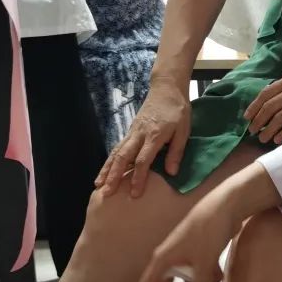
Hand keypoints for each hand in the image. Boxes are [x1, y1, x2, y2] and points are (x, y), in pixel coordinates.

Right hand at [94, 76, 191, 197]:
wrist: (166, 88)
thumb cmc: (178, 110)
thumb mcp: (184, 130)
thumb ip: (176, 151)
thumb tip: (171, 173)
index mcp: (154, 136)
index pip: (143, 160)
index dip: (138, 178)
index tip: (134, 193)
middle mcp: (139, 135)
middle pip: (123, 157)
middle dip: (113, 176)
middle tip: (106, 193)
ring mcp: (132, 132)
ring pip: (116, 152)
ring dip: (106, 169)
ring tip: (98, 185)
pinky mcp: (130, 130)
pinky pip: (117, 147)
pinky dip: (110, 160)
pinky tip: (104, 170)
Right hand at [137, 189, 240, 281]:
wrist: (225, 206)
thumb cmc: (208, 234)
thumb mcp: (204, 267)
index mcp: (161, 261)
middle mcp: (167, 259)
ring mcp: (181, 254)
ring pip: (181, 281)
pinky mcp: (195, 251)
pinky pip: (195, 271)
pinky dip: (205, 276)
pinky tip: (219, 274)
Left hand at [245, 61, 281, 144]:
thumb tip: (274, 96)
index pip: (266, 93)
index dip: (254, 106)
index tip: (247, 116)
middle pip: (270, 107)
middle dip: (258, 120)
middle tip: (252, 131)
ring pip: (280, 117)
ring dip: (269, 129)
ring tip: (262, 138)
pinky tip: (278, 139)